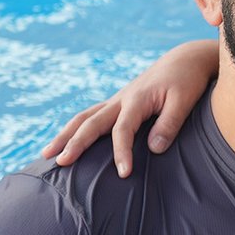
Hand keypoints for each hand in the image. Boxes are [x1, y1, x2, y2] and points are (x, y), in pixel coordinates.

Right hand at [41, 40, 218, 176]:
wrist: (184, 60)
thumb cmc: (186, 81)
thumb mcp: (184, 101)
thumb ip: (169, 124)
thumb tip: (153, 149)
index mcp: (136, 99)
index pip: (122, 130)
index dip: (121, 152)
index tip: (123, 174)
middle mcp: (121, 99)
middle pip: (91, 122)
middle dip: (75, 143)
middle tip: (60, 163)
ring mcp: (117, 100)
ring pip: (84, 117)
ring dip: (65, 135)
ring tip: (47, 154)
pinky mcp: (118, 103)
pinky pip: (91, 116)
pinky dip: (75, 128)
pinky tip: (67, 142)